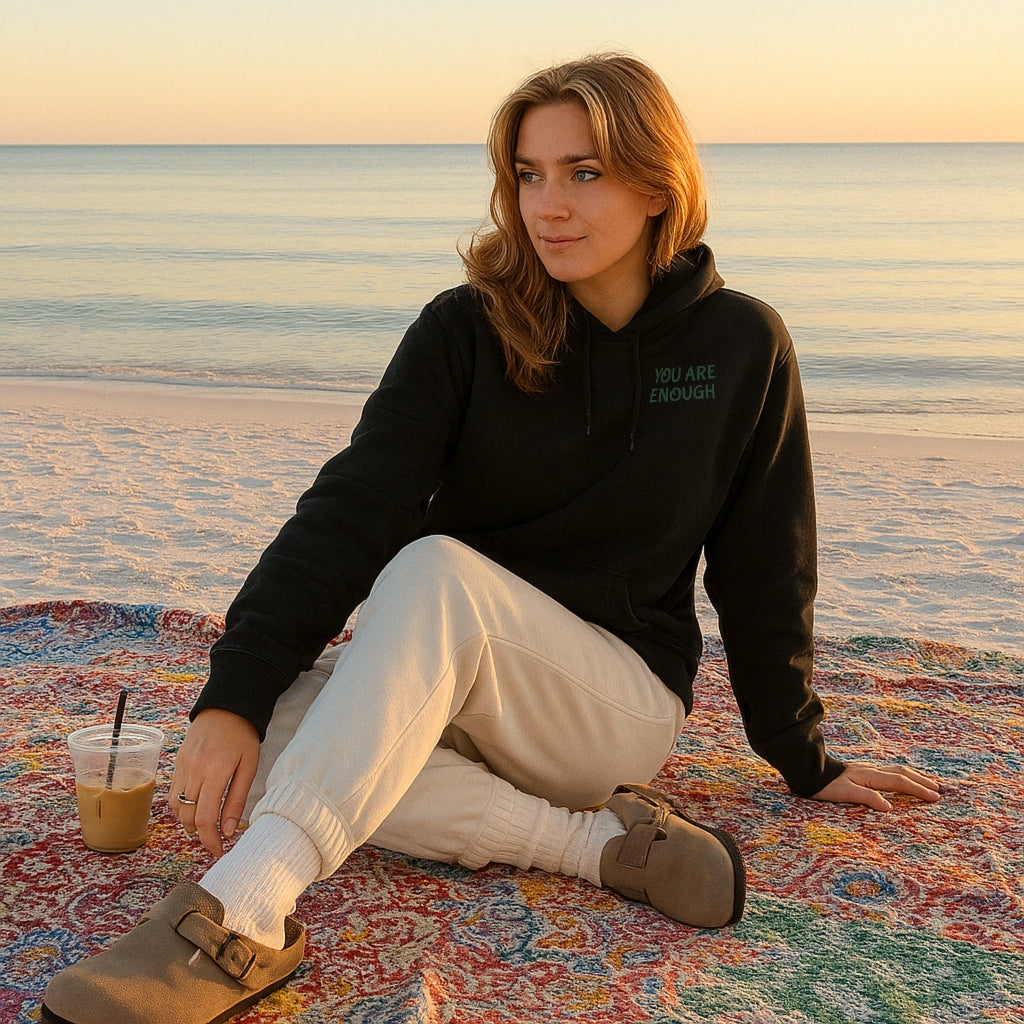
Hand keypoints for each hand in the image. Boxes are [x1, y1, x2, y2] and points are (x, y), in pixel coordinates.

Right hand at [168, 708, 259, 856]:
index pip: (205, 818)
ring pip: (176, 807)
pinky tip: (195, 808)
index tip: (218, 851)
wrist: (227, 706)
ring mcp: (182, 766)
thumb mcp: (249, 767)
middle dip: (199, 835)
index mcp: (215, 772)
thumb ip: (237, 800)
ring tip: (204, 828)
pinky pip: (173, 793)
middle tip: (213, 842)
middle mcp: (193, 771)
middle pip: (187, 817)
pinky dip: (181, 807)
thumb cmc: (244, 736)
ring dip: (188, 823)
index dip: (210, 840)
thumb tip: (228, 831)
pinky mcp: (177, 763)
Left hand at [813, 761, 941, 811]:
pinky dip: (901, 774)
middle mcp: (871, 770)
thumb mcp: (845, 793)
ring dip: (913, 775)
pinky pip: (888, 771)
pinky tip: (900, 777)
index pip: (900, 782)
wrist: (809, 771)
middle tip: (939, 789)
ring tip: (926, 780)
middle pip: (902, 773)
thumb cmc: (825, 785)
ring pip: (895, 769)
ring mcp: (867, 769)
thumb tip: (890, 807)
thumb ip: (868, 798)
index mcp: (870, 776)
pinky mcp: (861, 770)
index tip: (935, 797)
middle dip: (921, 780)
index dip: (919, 790)